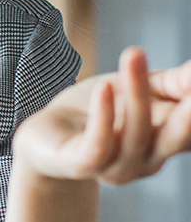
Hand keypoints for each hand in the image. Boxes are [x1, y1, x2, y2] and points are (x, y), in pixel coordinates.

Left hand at [14, 47, 190, 184]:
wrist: (46, 135)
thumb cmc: (99, 108)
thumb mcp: (140, 87)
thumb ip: (174, 82)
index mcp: (169, 142)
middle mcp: (149, 160)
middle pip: (177, 135)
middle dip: (190, 113)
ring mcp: (117, 168)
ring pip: (136, 133)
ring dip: (137, 93)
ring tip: (134, 54)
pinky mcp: (82, 165)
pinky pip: (99, 145)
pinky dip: (104, 115)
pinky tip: (104, 88)